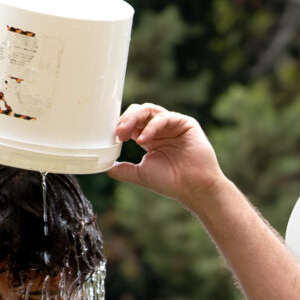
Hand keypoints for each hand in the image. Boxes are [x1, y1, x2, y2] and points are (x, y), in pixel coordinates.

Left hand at [106, 104, 227, 204]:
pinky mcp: (186, 124)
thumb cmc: (172, 183)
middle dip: (125, 120)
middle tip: (117, 133)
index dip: (120, 126)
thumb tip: (105, 168)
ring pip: (149, 110)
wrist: (195, 189)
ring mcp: (173, 125)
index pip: (131, 122)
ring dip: (134, 118)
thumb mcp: (140, 174)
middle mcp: (161, 129)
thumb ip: (123, 169)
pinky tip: (144, 139)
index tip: (112, 137)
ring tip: (125, 132)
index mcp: (150, 137)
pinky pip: (164, 117)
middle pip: (138, 112)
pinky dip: (152, 126)